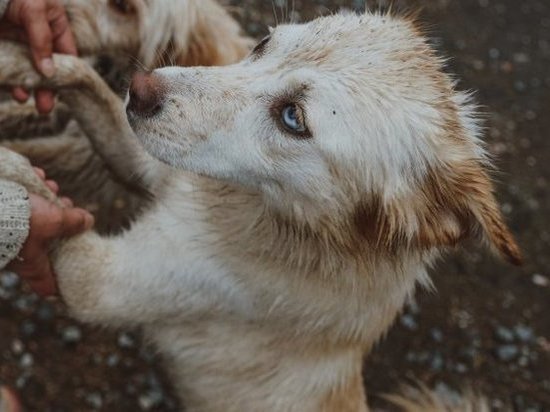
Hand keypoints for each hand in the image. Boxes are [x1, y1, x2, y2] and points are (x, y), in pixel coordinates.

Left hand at [0, 0, 76, 113]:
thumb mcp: (35, 10)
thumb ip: (42, 40)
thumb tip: (49, 72)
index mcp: (54, 25)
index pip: (66, 55)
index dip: (67, 74)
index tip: (65, 91)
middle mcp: (36, 36)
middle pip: (45, 67)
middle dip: (45, 87)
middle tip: (44, 108)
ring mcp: (16, 40)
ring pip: (24, 68)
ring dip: (24, 85)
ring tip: (22, 99)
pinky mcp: (1, 44)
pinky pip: (6, 64)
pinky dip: (8, 76)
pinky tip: (10, 86)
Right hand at [7, 169, 93, 296]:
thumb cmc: (17, 221)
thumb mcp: (54, 221)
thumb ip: (72, 222)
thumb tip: (88, 221)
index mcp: (32, 264)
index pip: (47, 286)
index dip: (60, 284)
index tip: (73, 275)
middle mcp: (19, 254)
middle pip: (47, 243)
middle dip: (59, 221)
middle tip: (66, 206)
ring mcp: (7, 237)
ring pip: (33, 220)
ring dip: (45, 200)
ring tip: (50, 185)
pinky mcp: (0, 217)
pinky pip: (18, 204)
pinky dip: (28, 189)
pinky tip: (36, 175)